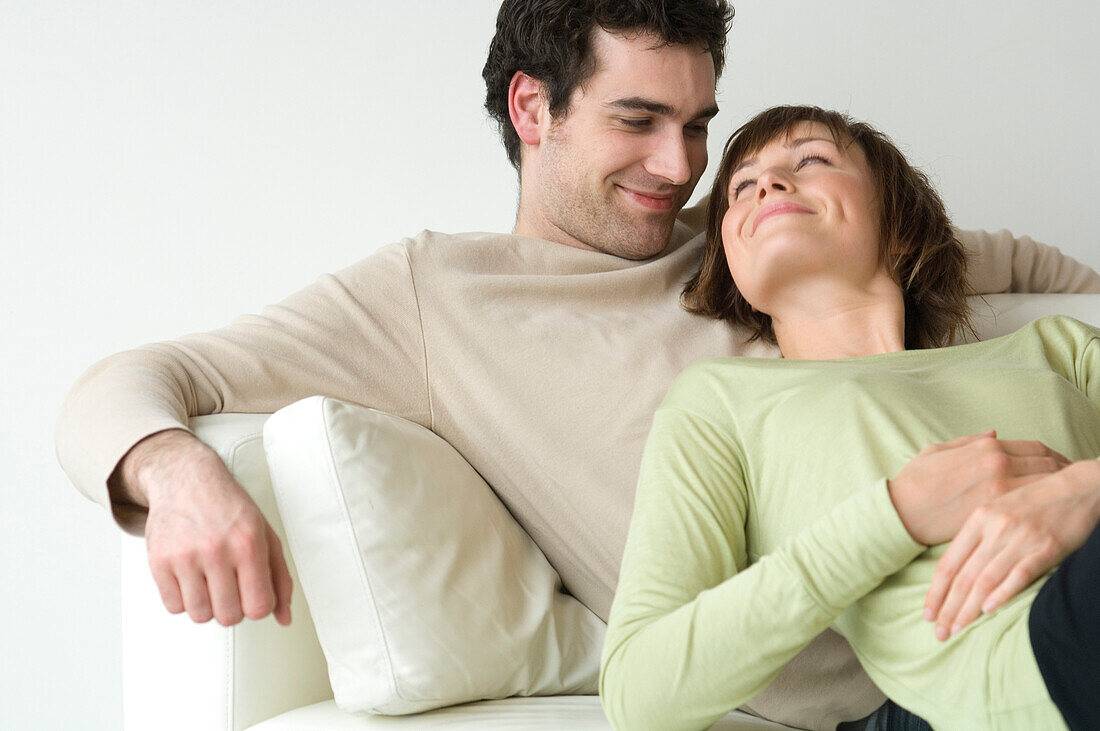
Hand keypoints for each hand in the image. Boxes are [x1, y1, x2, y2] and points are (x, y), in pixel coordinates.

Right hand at [114, 429, 292, 625]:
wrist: (186, 480)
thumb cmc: (229, 507)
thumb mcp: (266, 534)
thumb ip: (280, 577)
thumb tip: (284, 617)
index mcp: (248, 543)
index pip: (259, 606)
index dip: (258, 607)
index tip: (253, 595)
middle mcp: (216, 550)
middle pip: (228, 616)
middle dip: (233, 607)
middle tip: (230, 585)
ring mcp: (185, 556)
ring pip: (199, 615)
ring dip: (207, 605)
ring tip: (210, 580)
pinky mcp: (158, 561)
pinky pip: (173, 606)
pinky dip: (183, 599)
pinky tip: (191, 577)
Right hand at [888, 431, 1069, 545]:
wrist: (902, 511)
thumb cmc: (915, 482)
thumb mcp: (938, 451)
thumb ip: (969, 441)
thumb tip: (994, 434)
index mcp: (987, 448)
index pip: (1037, 448)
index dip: (1054, 456)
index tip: (1062, 464)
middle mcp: (1000, 465)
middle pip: (1049, 465)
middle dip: (1064, 471)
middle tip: (1073, 481)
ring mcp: (1002, 490)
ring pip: (1047, 485)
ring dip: (1060, 490)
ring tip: (1066, 497)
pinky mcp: (1000, 513)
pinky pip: (1034, 506)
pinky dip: (1045, 506)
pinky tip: (1048, 512)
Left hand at [924, 459, 1099, 640]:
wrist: (1078, 487)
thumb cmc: (1036, 501)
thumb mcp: (998, 510)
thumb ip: (978, 536)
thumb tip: (957, 570)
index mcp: (979, 518)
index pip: (949, 563)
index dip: (936, 591)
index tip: (927, 613)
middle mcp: (995, 528)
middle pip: (964, 576)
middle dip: (948, 608)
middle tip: (938, 633)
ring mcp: (1020, 537)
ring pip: (985, 580)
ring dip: (968, 609)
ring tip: (957, 630)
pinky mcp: (1046, 547)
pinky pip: (1019, 574)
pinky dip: (1002, 593)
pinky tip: (988, 611)